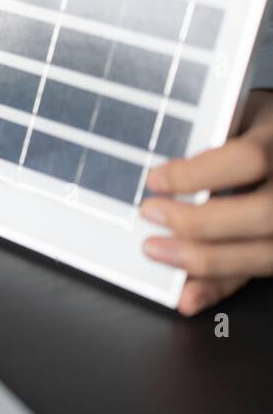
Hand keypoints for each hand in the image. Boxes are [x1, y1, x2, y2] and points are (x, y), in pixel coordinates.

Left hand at [140, 89, 272, 315]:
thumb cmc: (259, 130)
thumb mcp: (239, 117)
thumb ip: (211, 140)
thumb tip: (161, 172)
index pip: (248, 160)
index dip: (199, 174)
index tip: (154, 180)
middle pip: (264, 213)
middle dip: (201, 222)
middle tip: (151, 214)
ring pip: (266, 253)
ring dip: (207, 262)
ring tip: (157, 252)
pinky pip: (259, 274)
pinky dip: (219, 288)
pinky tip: (188, 295)